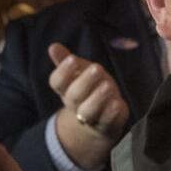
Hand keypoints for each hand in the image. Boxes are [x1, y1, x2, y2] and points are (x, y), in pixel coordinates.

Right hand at [48, 43, 129, 168]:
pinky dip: (112, 112)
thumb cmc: (88, 88)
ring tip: (107, 85)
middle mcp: (75, 104)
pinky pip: (107, 120)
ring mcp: (90, 116)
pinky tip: (117, 103)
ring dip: (98, 98)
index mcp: (66, 89)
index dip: (63, 71)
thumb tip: (52, 46)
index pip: (57, 82)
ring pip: (89, 110)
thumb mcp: (79, 72)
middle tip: (97, 68)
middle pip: (74, 95)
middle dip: (85, 81)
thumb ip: (65, 60)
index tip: (72, 58)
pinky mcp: (106, 124)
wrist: (98, 119)